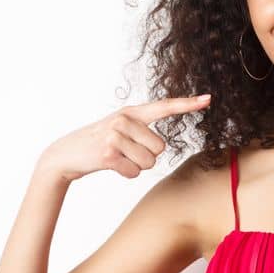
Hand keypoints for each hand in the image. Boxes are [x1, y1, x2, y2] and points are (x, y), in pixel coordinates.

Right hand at [39, 94, 212, 182]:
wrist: (65, 154)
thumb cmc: (100, 143)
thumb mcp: (120, 128)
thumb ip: (142, 129)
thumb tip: (162, 144)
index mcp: (131, 112)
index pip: (164, 106)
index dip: (187, 104)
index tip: (208, 99)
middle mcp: (124, 120)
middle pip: (160, 148)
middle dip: (146, 155)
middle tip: (124, 151)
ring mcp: (114, 136)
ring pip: (149, 162)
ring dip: (136, 166)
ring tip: (117, 157)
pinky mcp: (108, 154)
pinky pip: (135, 172)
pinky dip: (126, 173)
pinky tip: (111, 165)